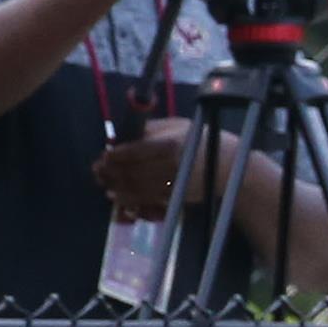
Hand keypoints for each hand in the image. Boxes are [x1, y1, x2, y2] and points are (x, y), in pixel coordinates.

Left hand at [93, 119, 235, 222]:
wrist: (230, 166)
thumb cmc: (199, 140)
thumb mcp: (176, 125)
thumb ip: (149, 130)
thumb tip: (119, 137)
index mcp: (170, 144)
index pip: (134, 151)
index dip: (115, 156)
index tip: (104, 156)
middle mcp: (171, 165)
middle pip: (133, 172)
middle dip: (112, 173)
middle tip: (98, 172)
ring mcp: (174, 184)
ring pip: (138, 189)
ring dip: (118, 189)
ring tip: (105, 186)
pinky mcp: (178, 198)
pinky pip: (149, 201)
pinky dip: (132, 201)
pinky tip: (119, 199)